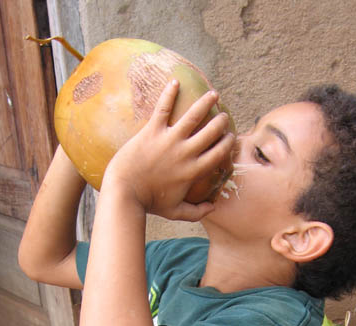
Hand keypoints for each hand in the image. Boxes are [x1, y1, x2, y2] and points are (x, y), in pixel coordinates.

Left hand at [102, 80, 234, 220]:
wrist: (124, 192)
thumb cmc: (149, 203)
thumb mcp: (175, 212)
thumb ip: (196, 213)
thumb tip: (212, 208)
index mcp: (194, 171)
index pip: (219, 153)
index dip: (228, 143)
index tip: (231, 138)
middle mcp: (186, 152)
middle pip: (212, 131)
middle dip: (222, 122)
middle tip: (223, 116)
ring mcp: (169, 140)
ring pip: (194, 115)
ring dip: (206, 102)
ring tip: (214, 94)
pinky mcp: (152, 131)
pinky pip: (163, 107)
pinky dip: (170, 93)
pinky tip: (175, 81)